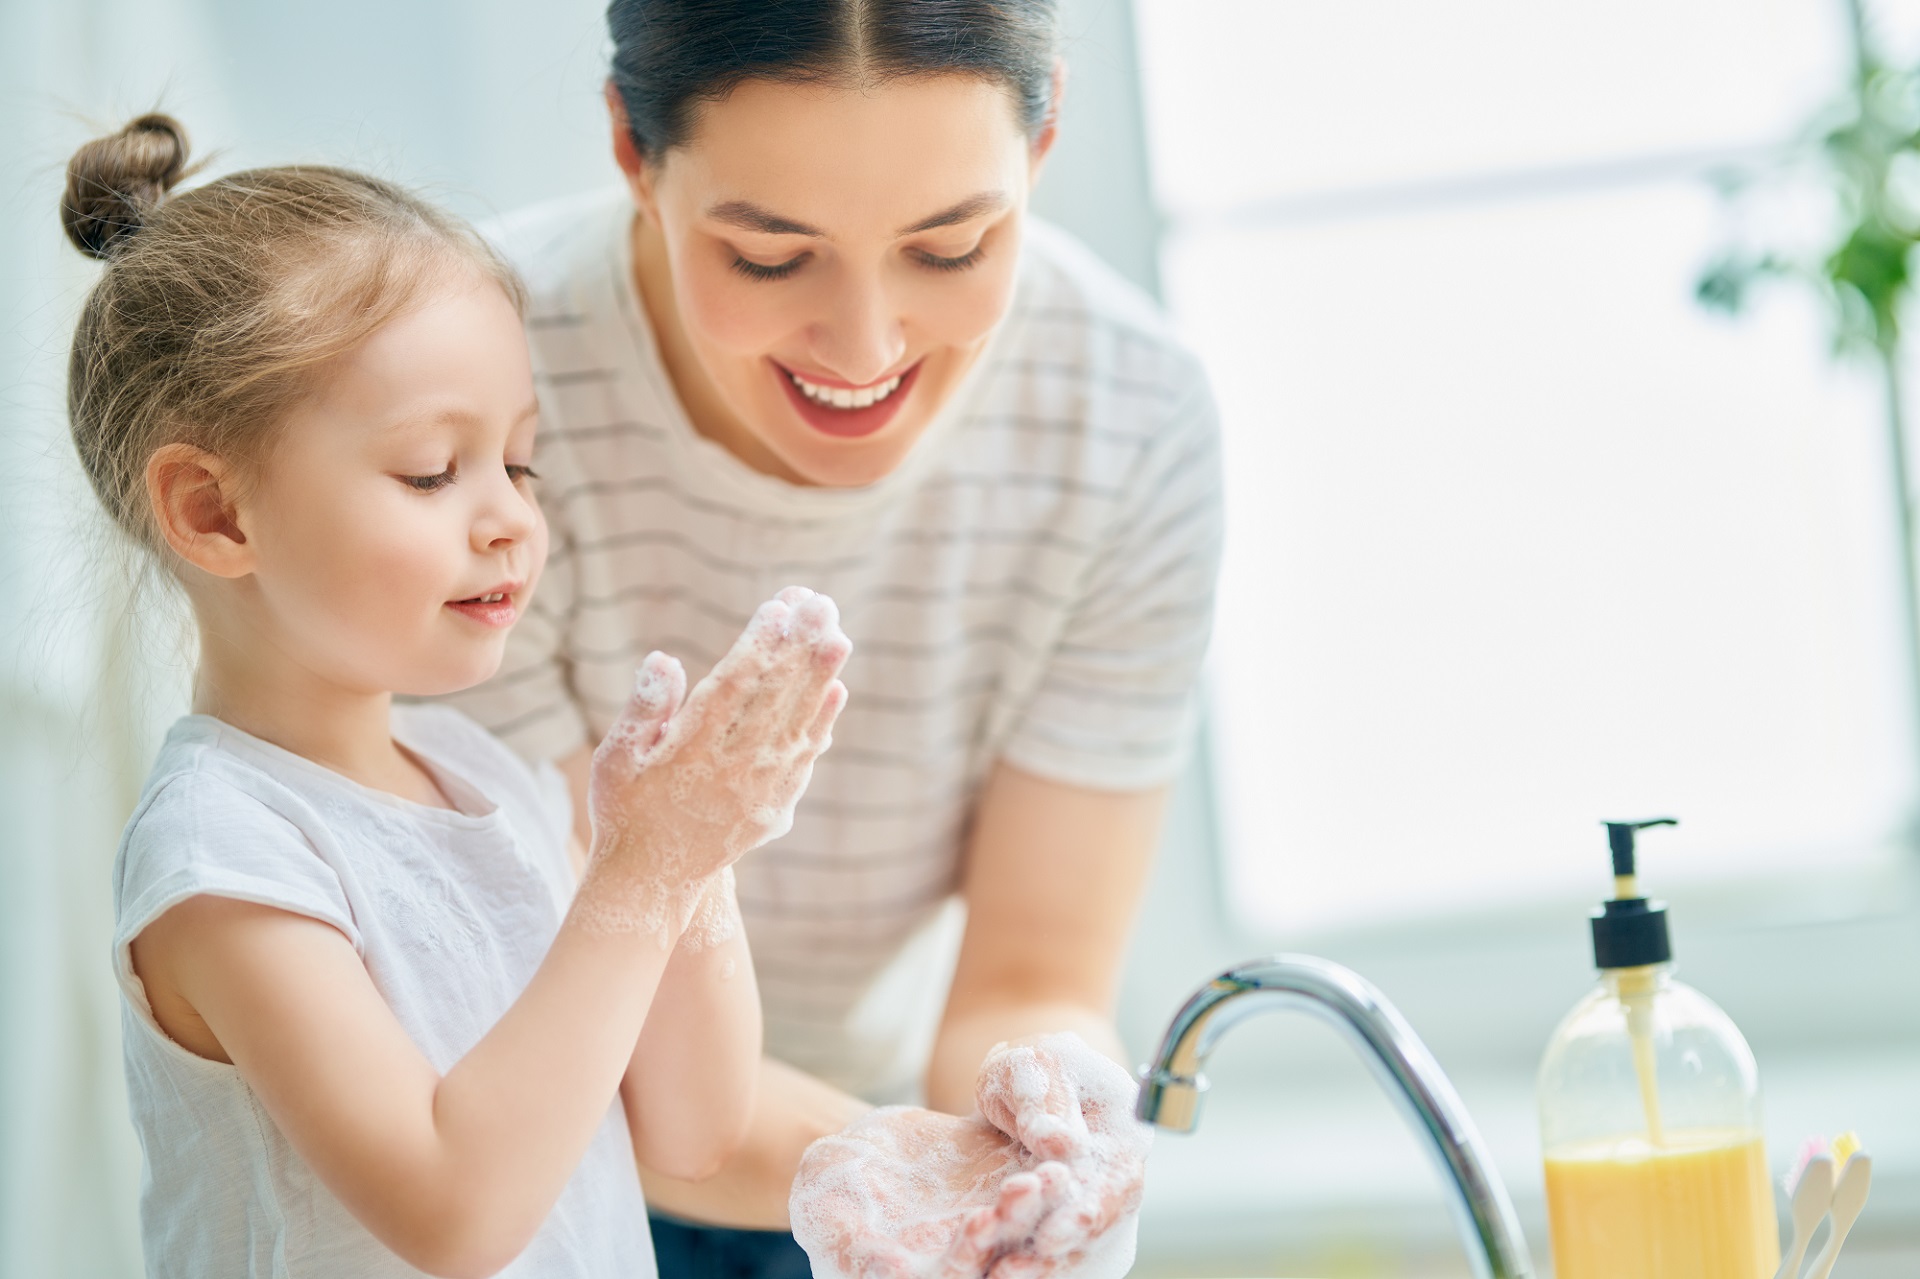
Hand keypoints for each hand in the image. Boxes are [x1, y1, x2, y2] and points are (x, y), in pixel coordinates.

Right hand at [574, 588, 848, 939]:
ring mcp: (760, 790)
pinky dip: (821, 723)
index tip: (780, 607)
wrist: (651, 880)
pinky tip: (835, 691)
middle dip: (800, 648)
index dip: (759, 645)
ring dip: (820, 678)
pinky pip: (804, 758)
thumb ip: (642, 709)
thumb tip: (664, 660)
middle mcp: (732, 769)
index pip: (732, 687)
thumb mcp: (615, 758)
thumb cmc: (624, 808)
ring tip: (838, 636)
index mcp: (690, 750)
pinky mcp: (775, 807)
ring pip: (796, 724)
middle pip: (774, 698)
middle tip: (822, 605)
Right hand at [790, 1107, 1076, 1278]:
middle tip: (1029, 1188)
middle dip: (1016, 1223)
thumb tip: (895, 1276)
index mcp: (928, 1277)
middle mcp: (968, 1258)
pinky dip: (1039, 1162)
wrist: (853, 1156)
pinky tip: (1050, 1140)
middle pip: (1001, 1251)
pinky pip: (1026, 1175)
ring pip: (1023, 1216)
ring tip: (1050, 1170)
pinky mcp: (1000, 1183)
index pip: (957, 1278)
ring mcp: (990, 1221)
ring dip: (1039, 1198)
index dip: (968, 1257)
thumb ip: (860, 1252)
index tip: (979, 1223)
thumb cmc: (825, 1198)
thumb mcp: (830, 1222)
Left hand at [972, 1034, 1151, 1277]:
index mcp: (1126, 1126)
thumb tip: (1062, 1145)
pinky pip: (1067, 1252)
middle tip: (1016, 1269)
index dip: (1088, 1213)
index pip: (1119, 1180)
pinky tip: (999, 1272)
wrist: (1019, 1090)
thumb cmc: (1028, 1070)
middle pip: (1106, 1224)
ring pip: (1089, 1247)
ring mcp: (1102, 1199)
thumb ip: (1044, 1102)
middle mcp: (1122, 1169)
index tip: (1049, 1235)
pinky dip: (1040, 1266)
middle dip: (1065, 1252)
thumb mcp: (1029, 1068)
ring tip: (1002, 1275)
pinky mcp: (1074, 1221)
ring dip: (1050, 1267)